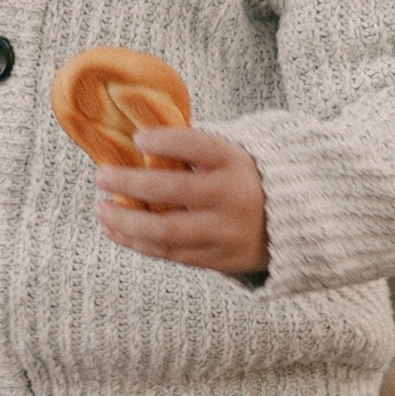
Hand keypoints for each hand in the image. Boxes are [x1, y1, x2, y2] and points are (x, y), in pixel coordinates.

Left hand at [95, 125, 269, 278]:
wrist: (292, 223)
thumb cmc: (243, 180)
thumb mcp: (231, 156)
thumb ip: (193, 149)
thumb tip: (139, 137)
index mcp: (236, 163)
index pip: (200, 147)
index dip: (168, 142)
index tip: (138, 138)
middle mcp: (233, 198)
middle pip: (176, 191)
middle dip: (133, 183)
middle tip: (102, 175)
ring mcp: (225, 232)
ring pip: (167, 230)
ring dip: (127, 221)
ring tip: (102, 209)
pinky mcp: (218, 258)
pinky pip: (171, 253)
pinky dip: (138, 243)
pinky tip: (115, 229)